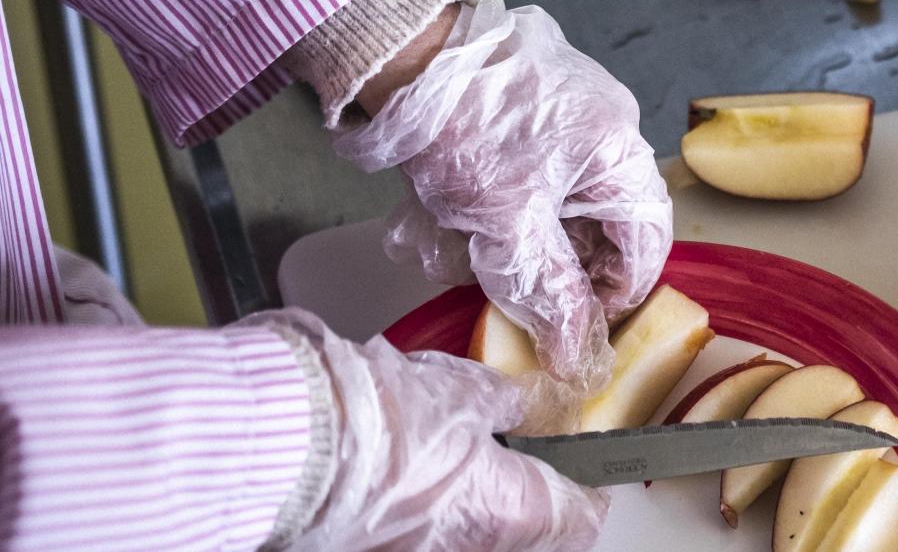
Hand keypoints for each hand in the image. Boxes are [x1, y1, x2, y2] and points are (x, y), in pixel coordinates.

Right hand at [254, 309, 607, 549]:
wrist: (279, 446)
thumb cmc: (374, 418)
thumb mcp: (458, 391)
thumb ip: (501, 401)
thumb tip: (522, 402)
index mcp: (506, 513)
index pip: (579, 521)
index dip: (589, 493)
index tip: (588, 474)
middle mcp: (464, 551)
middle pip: (520, 536)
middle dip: (523, 502)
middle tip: (518, 462)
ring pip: (462, 538)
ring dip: (464, 504)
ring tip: (448, 456)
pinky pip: (408, 535)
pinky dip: (415, 509)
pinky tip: (396, 468)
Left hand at [331, 0, 672, 421]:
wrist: (404, 51)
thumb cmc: (464, 130)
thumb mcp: (508, 226)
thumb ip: (549, 292)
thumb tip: (576, 353)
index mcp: (620, 150)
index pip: (647, 240)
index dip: (619, 293)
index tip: (580, 324)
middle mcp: (610, 122)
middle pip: (610, 217)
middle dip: (570, 263)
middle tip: (530, 294)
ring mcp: (574, 103)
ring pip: (572, 193)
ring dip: (538, 233)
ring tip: (487, 254)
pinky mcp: (535, 95)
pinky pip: (544, 163)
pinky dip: (518, 198)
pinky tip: (473, 214)